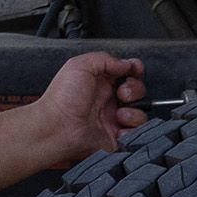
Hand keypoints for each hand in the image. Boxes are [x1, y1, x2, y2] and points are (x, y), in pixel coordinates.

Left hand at [27, 52, 149, 167]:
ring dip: (134, 112)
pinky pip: (135, 134)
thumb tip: (126, 63)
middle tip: (122, 94)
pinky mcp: (115, 138)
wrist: (57, 128)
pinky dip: (131, 131)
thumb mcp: (80, 65)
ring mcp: (112, 119)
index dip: (134, 70)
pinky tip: (118, 128)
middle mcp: (107, 99)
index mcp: (100, 81)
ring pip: (139, 113)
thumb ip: (105, 59)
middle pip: (137, 91)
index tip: (134, 70)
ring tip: (119, 114)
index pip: (126, 72)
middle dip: (135, 89)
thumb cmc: (62, 98)